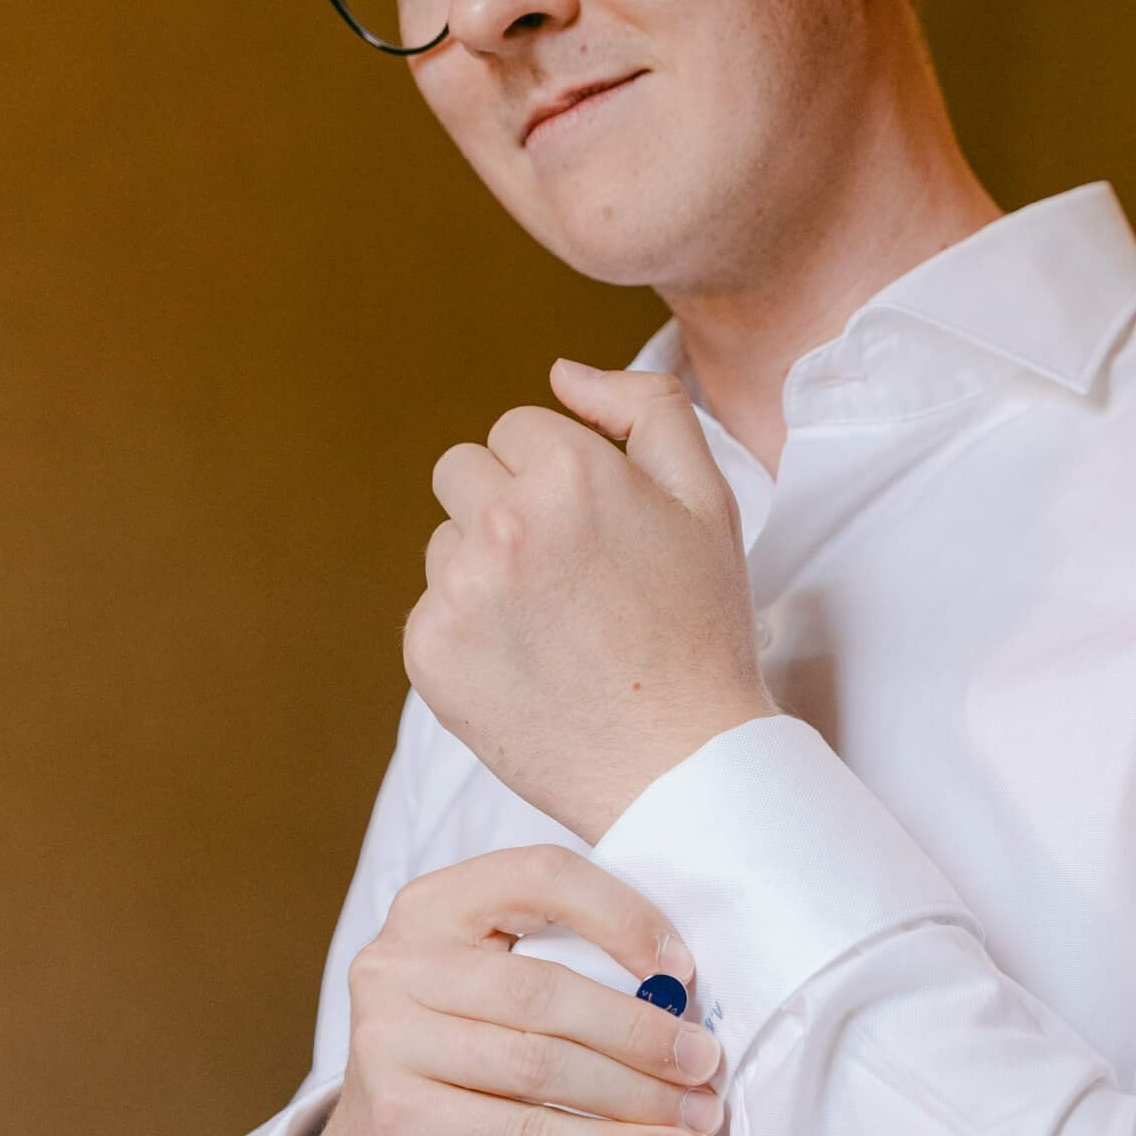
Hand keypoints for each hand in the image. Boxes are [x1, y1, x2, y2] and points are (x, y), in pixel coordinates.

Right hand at [284, 845, 725, 1135]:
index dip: (621, 916)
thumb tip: (685, 1002)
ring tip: (697, 1118)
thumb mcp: (497, 995)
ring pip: (542, 1066)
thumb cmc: (462, 1065)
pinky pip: (528, 1135)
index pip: (540, 878)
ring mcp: (388, 1044)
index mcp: (432, 907)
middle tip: (704, 1062)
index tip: (683, 969)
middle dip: (640, 1030)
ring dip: (637, 1096)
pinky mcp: (400, 1123)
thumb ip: (568, 973)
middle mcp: (398, 966)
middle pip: (544, 989)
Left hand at [402, 360, 775, 842]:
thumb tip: (560, 372)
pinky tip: (528, 664)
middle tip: (571, 575)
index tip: (597, 531)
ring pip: (445, 540)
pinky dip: (470, 632)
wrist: (680, 763)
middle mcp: (502, 522)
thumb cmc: (701, 628)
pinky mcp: (429, 652)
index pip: (518, 428)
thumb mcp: (707, 498)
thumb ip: (644, 407)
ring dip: (486, 567)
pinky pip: (431, 608)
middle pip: (462, 470)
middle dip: (508, 505)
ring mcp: (458, 591)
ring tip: (556, 625)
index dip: (563, 477)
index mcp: (570, 471)